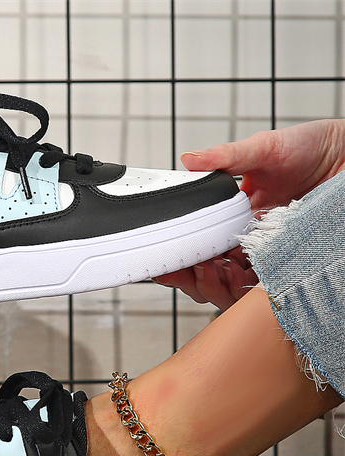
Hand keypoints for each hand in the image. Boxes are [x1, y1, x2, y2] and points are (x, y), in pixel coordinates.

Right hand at [155, 119, 344, 309]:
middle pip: (210, 273)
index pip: (199, 245)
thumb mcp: (262, 148)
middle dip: (190, 278)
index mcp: (235, 215)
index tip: (163, 262)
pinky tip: (230, 274)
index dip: (179, 258)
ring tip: (207, 270)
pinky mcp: (288, 262)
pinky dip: (240, 286)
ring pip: (231, 286)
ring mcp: (267, 252)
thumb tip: (189, 159)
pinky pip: (259, 285)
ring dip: (212, 284)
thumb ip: (223, 156)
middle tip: (181, 270)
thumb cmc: (312, 149)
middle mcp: (248, 239)